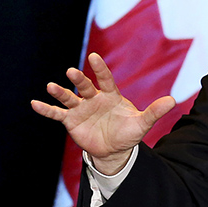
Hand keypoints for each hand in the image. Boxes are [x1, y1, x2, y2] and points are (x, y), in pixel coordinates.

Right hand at [31, 52, 175, 173]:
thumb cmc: (128, 132)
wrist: (114, 149)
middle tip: (71, 71)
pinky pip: (57, 114)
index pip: (105, 79)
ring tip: (50, 86)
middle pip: (85, 87)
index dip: (100, 69)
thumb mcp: (142, 123)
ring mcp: (81, 109)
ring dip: (60, 93)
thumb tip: (173, 100)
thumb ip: (154, 111)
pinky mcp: (71, 122)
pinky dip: (47, 109)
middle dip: (79, 80)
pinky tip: (35, 103)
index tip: (93, 57)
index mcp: (111, 95)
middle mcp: (94, 99)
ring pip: (69, 98)